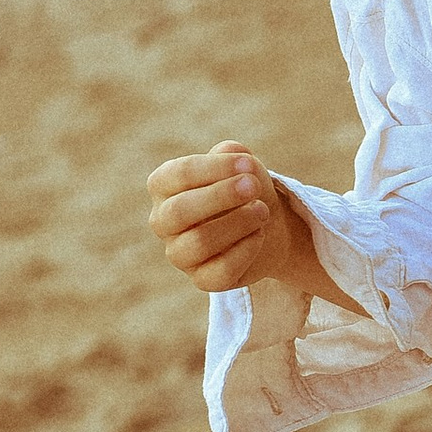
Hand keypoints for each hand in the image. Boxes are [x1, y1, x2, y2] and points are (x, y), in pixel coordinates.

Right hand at [147, 143, 319, 297]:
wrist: (269, 225)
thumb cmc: (246, 189)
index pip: (178, 174)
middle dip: (221, 196)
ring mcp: (179, 253)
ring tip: (262, 211)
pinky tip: (260, 235)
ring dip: (236, 223)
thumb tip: (231, 153)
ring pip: (197, 243)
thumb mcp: (243, 166)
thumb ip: (234, 156)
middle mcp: (163, 221)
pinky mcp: (201, 279)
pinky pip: (218, 272)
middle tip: (253, 187)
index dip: (214, 168)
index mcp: (164, 186)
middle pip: (180, 210)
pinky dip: (245, 251)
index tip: (248, 164)